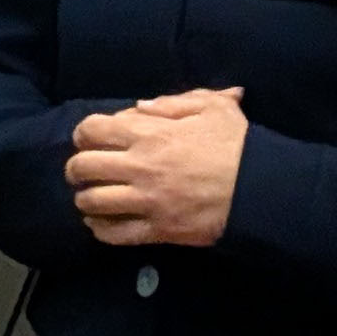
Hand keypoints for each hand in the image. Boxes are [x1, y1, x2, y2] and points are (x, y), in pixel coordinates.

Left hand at [69, 86, 247, 247]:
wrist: (260, 189)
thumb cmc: (236, 145)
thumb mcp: (213, 107)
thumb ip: (173, 101)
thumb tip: (140, 106)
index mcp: (149, 133)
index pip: (92, 130)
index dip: (84, 133)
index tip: (90, 139)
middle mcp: (140, 166)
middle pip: (83, 167)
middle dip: (77, 168)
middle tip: (84, 171)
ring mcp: (147, 201)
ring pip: (93, 202)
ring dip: (85, 200)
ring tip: (90, 198)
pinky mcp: (158, 230)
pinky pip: (115, 234)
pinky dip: (100, 230)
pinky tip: (99, 224)